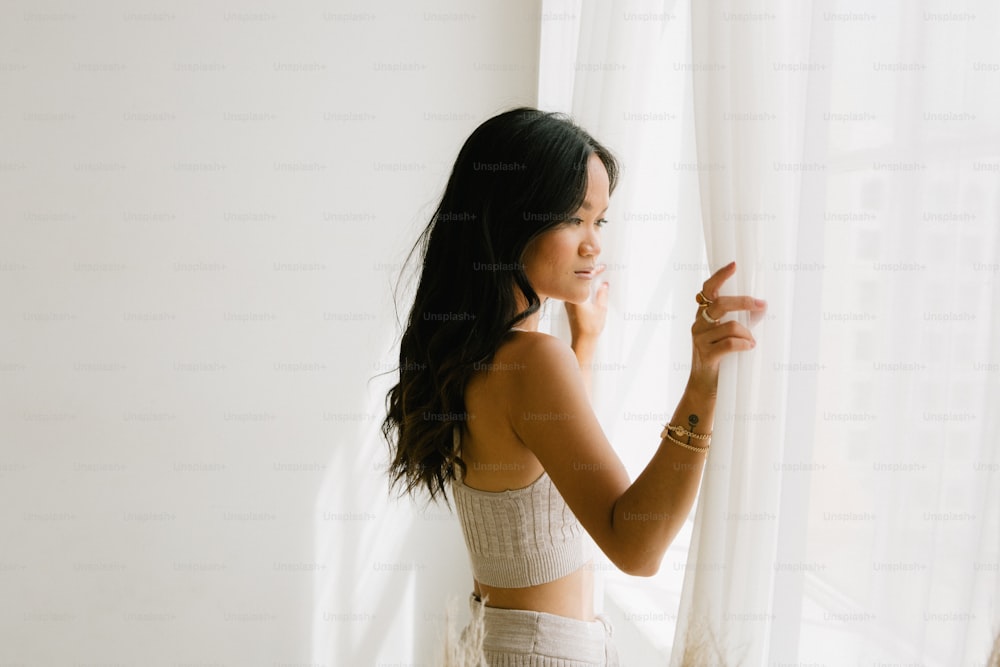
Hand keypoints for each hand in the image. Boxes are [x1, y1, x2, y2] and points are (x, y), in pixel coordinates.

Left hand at [565, 264, 609, 342]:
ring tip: (593, 272)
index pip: (585, 278)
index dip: (595, 270)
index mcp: (577, 297)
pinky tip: (587, 285)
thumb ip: (602, 294)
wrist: (582, 341)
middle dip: (587, 271)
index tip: (602, 267)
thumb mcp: (601, 309)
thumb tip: (604, 284)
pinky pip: (574, 291)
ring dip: (583, 279)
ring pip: (574, 285)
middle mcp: (570, 298)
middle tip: (597, 265)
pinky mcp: (568, 305)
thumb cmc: (590, 328)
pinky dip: (580, 286)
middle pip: (577, 279)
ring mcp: (567, 302)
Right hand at [688, 261, 765, 393]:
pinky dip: (744, 344)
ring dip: (747, 333)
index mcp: (702, 316)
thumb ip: (737, 321)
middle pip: (721, 304)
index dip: (719, 276)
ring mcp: (700, 340)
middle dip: (744, 303)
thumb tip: (761, 307)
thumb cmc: (719, 360)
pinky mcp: (706, 355)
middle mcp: (698, 325)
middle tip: (762, 305)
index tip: (734, 265)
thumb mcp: (725, 336)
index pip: (707, 290)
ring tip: (751, 341)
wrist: (704, 388)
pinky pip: (730, 343)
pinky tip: (749, 347)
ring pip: (730, 326)